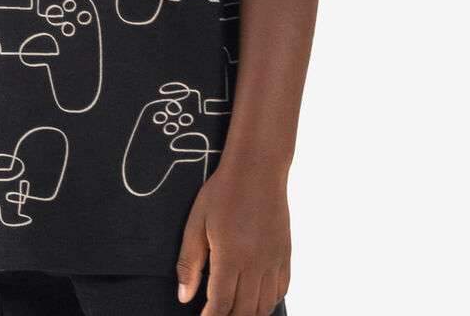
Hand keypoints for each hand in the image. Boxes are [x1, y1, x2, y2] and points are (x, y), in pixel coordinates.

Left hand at [175, 161, 289, 314]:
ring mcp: (274, 260)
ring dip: (249, 313)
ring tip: (234, 309)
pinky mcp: (285, 253)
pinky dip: (268, 300)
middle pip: (245, 311)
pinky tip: (255, 296)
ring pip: (265, 305)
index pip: (221, 304)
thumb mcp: (196, 222)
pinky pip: (281, 289)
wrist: (257, 168)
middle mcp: (256, 264)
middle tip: (215, 313)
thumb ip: (190, 262)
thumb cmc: (223, 192)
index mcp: (231, 257)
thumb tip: (184, 297)